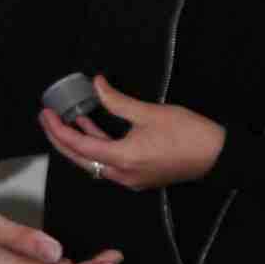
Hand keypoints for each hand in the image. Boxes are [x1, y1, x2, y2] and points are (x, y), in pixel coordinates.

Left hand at [39, 74, 224, 190]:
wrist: (218, 156)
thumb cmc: (188, 133)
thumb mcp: (150, 112)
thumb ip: (117, 101)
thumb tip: (97, 84)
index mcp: (122, 159)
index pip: (79, 146)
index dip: (58, 130)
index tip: (46, 113)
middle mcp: (122, 175)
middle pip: (81, 158)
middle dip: (60, 138)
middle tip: (47, 117)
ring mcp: (131, 179)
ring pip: (94, 162)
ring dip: (80, 141)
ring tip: (66, 118)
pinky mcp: (139, 176)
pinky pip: (108, 163)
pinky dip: (97, 146)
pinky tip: (93, 127)